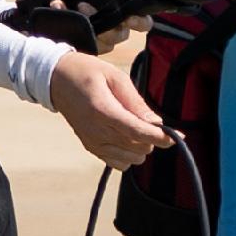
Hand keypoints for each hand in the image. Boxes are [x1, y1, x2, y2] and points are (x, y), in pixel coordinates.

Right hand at [46, 51, 168, 170]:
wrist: (57, 80)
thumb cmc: (88, 72)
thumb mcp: (115, 76)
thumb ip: (135, 101)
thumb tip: (156, 122)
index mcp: (103, 111)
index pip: (137, 132)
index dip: (160, 137)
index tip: (178, 136)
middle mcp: (96, 132)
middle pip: (138, 148)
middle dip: (151, 137)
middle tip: (148, 119)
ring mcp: (93, 143)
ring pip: (131, 159)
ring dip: (141, 146)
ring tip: (135, 126)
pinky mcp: (91, 148)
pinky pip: (119, 163)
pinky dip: (128, 154)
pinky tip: (126, 138)